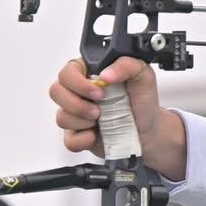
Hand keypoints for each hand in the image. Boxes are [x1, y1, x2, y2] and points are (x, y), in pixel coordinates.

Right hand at [49, 58, 186, 179]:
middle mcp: (78, 92)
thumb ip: (127, 64)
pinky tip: (97, 135)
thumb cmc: (142, 102)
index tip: (100, 91)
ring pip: (61, 117)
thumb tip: (106, 74)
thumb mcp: (143, 76)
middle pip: (56, 92)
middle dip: (78, 104)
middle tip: (99, 110)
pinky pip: (68, 140)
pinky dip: (83, 140)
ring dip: (83, 122)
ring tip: (102, 121)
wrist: (149, 130)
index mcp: (89, 73)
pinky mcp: (77, 134)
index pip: (67, 71)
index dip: (78, 82)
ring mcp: (75, 114)